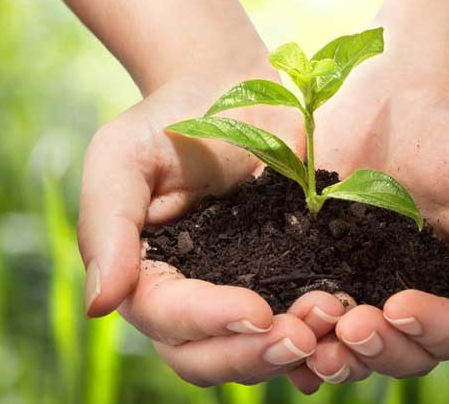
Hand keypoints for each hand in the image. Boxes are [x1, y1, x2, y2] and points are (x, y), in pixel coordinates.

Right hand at [78, 76, 319, 385]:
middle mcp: (187, 301)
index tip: (258, 310)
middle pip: (206, 358)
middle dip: (253, 354)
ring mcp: (238, 296)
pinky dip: (319, 339)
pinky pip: (296, 327)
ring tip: (333, 320)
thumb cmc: (170, 119)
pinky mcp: (284, 283)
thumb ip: (107, 227)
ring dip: (292, 350)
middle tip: (302, 336)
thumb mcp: (122, 158)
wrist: (235, 89)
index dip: (211, 322)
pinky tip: (347, 328)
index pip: (168, 319)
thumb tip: (101, 306)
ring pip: (253, 352)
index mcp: (144, 277)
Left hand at [285, 56, 448, 390]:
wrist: (399, 89)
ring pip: (355, 349)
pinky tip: (280, 333)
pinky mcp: (317, 268)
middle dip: (379, 350)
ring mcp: (363, 287)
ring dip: (337, 356)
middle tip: (350, 327)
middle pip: (404, 355)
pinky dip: (297, 339)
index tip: (399, 303)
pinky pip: (309, 318)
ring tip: (314, 340)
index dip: (431, 332)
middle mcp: (414, 298)